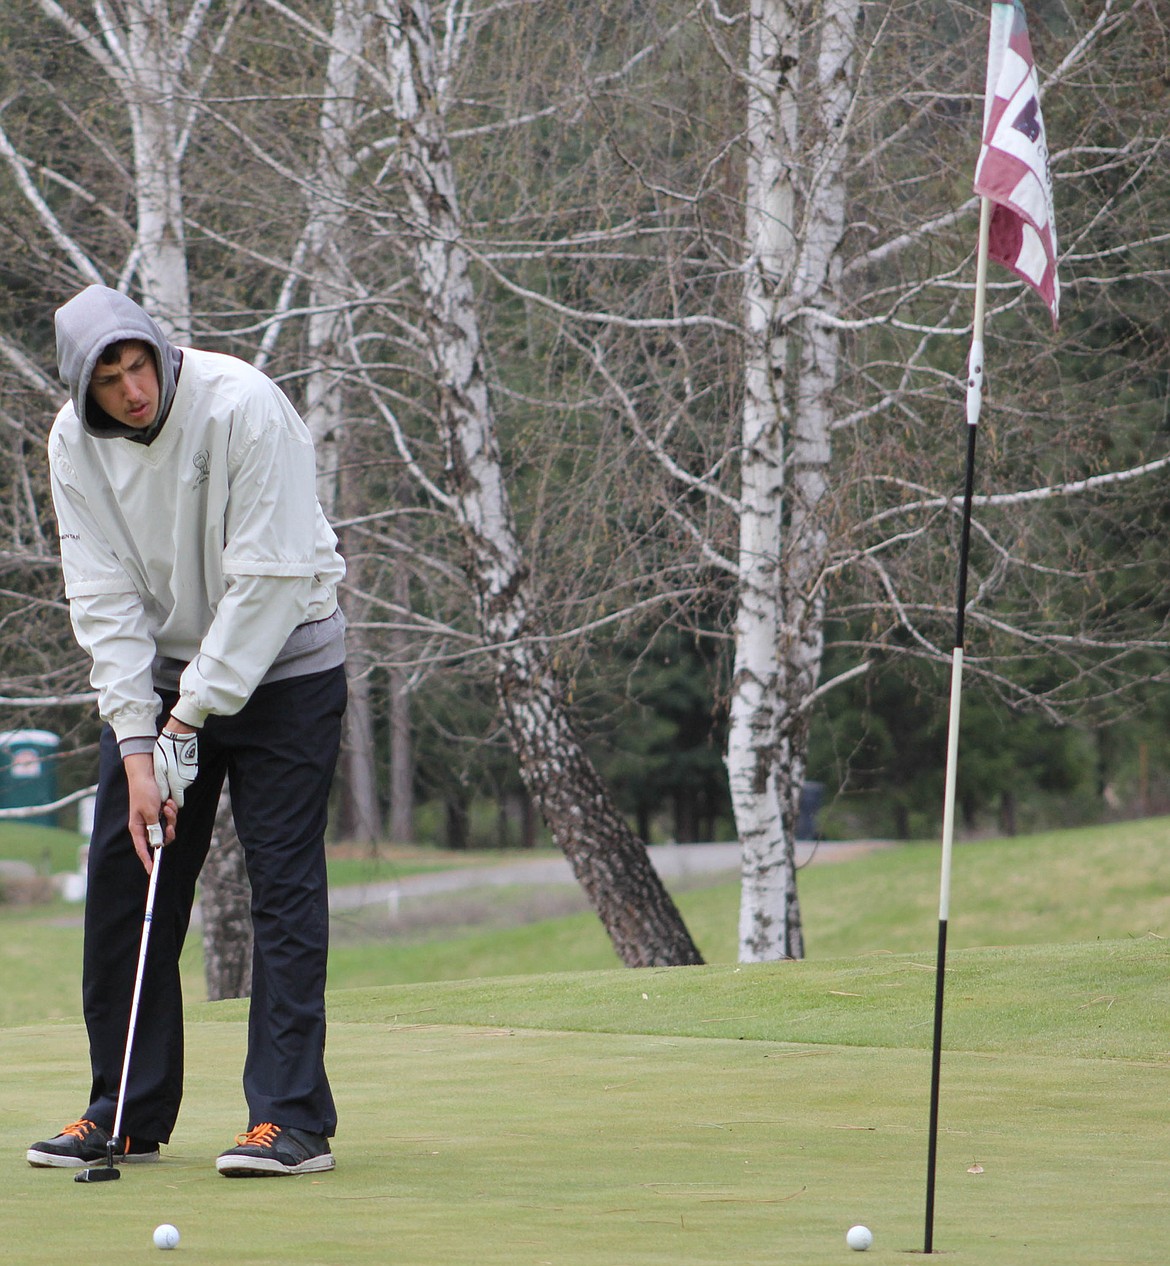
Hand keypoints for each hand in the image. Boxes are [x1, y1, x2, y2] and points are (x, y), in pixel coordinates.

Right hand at [124, 754, 176, 871]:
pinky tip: (168, 801)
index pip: (142, 848)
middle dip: (168, 833)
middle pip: (161, 839)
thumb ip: (155, 828)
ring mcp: (155, 817)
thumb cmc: (144, 792)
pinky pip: (172, 817)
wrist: (148, 774)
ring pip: (169, 827)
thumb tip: (158, 844)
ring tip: (166, 805)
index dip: (147, 860)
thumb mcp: (150, 812)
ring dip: (171, 817)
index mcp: (137, 828)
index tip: (152, 871)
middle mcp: (146, 825)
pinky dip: (172, 810)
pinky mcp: (162, 811)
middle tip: (170, 827)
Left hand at [154, 727, 198, 806]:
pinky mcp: (192, 767)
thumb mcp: (159, 769)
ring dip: (174, 779)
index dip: (170, 802)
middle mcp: (187, 781)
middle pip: (178, 792)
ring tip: (166, 768)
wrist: (179, 735)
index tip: (163, 797)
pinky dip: (178, 773)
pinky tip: (172, 764)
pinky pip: (184, 775)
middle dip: (170, 789)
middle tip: (162, 779)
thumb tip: (163, 797)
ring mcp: (191, 774)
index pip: (178, 802)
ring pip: (180, 783)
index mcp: (179, 784)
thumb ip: (162, 786)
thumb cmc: (166, 750)